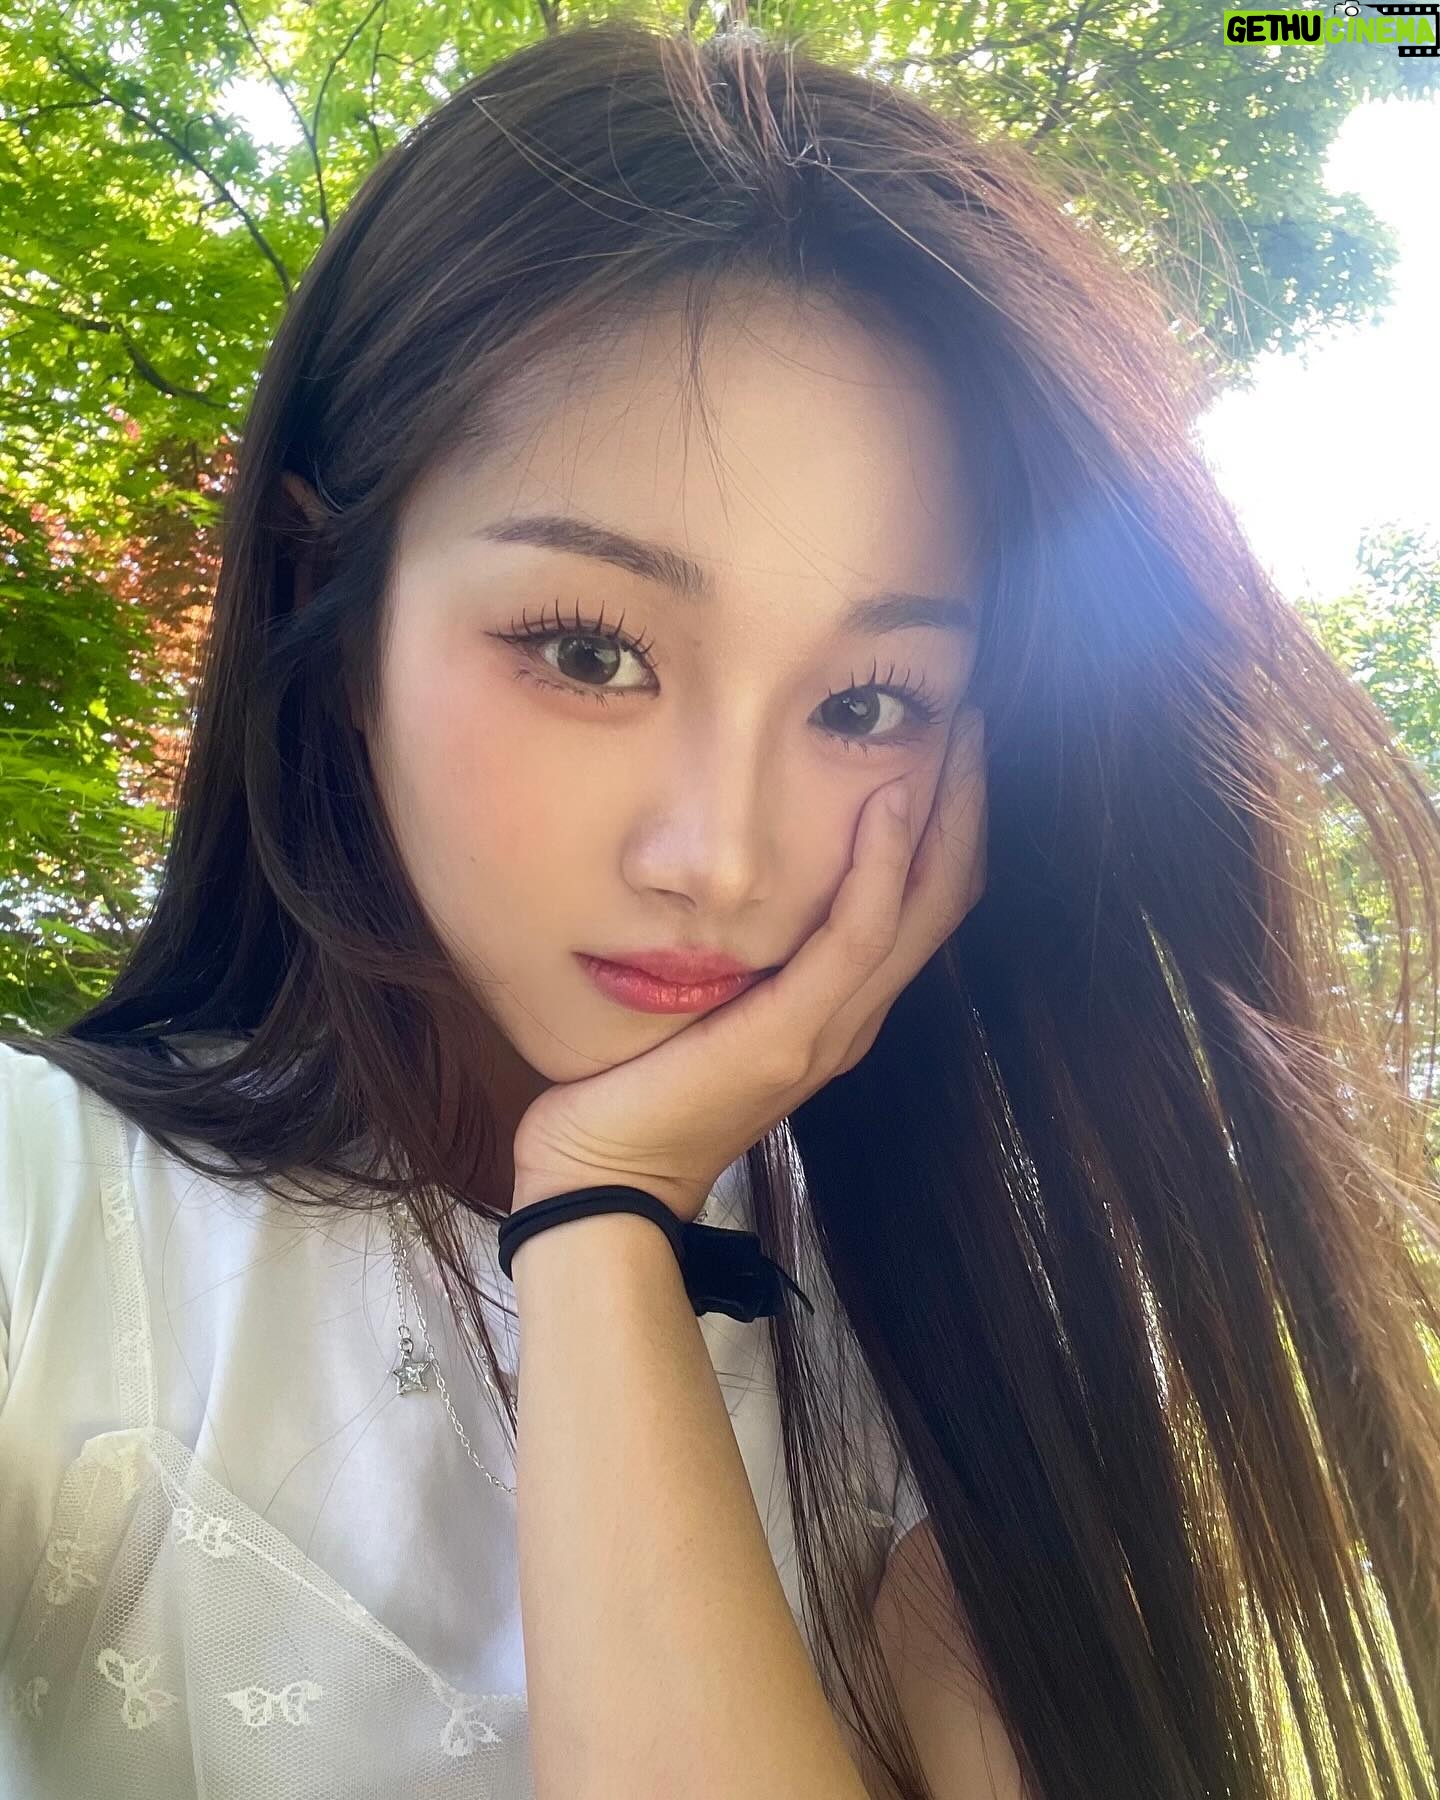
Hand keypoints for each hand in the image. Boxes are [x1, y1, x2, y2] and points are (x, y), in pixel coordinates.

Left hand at [511, 705, 986, 1223]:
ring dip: (947, 813)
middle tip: (975, 713)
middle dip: (966, 802)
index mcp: (838, 1010)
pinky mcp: (792, 1036)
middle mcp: (854, 1018)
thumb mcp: (705, 1006)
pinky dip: (884, 865)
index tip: (948, 741)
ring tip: (959, 733)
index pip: (919, 903)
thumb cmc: (639, 1090)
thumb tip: (727, 880)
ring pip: (922, 907)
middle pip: (943, 895)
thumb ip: (739, 956)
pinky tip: (890, 799)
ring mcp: (832, 1030)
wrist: (605, 1181)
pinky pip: (858, 937)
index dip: (949, 823)